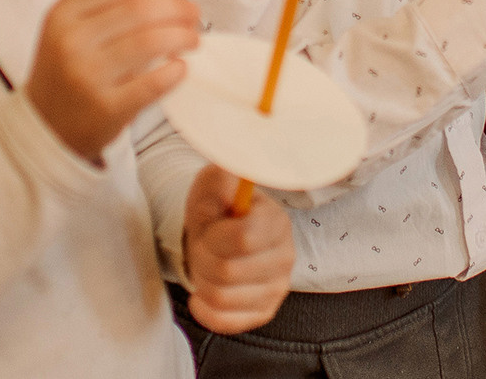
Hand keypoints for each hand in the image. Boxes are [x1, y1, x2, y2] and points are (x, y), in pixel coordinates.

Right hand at [24, 0, 200, 161]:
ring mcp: (87, 77)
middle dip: (177, 7)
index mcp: (63, 15)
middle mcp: (71, 43)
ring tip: (192, 39)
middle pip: (140, 9)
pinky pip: (154, 83)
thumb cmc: (68, 69)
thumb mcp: (79, 26)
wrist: (45, 127)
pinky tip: (180, 67)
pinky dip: (176, 71)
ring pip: (151, 42)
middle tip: (192, 14)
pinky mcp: (106, 109)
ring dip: (182, 36)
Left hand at [181, 165, 296, 332]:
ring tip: (205, 264)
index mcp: (276, 222)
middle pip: (227, 272)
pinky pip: (226, 321)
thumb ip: (225, 172)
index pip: (244, 238)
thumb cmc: (215, 206)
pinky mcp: (263, 311)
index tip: (208, 225)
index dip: (213, 235)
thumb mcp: (215, 180)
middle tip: (202, 245)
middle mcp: (285, 257)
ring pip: (222, 298)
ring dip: (201, 281)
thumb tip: (237, 164)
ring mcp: (276, 287)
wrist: (215, 235)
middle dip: (201, 257)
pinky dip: (204, 309)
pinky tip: (202, 292)